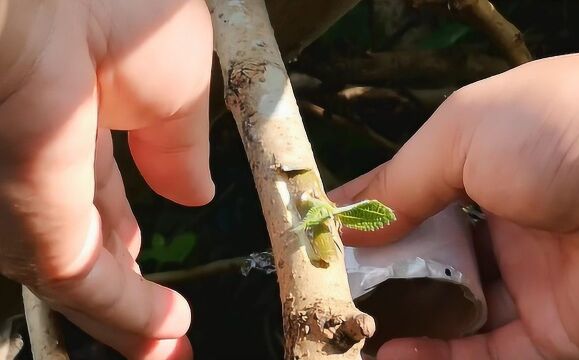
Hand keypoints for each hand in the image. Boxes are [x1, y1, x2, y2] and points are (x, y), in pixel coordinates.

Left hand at [0, 1, 213, 358]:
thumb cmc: (120, 13)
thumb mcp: (176, 80)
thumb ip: (181, 144)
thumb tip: (194, 194)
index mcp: (79, 119)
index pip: (99, 193)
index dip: (127, 231)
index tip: (149, 254)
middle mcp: (46, 164)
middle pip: (85, 242)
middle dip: (122, 289)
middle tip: (162, 331)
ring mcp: (31, 196)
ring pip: (77, 276)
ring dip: (125, 320)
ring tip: (167, 352)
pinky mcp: (32, 221)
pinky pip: (78, 280)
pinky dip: (122, 314)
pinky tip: (163, 339)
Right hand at [330, 50, 578, 359]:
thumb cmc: (560, 127)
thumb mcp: (459, 133)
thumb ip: (400, 183)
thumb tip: (346, 221)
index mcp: (486, 170)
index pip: (411, 202)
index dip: (366, 223)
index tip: (320, 242)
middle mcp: (506, 228)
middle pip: (430, 264)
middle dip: (381, 280)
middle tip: (333, 296)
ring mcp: (533, 284)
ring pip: (456, 317)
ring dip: (404, 328)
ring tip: (352, 334)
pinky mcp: (560, 334)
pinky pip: (490, 356)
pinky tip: (393, 355)